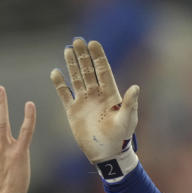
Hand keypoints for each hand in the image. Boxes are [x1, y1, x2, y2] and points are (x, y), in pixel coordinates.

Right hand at [51, 38, 138, 163]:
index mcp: (111, 94)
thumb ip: (130, 102)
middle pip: (88, 70)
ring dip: (72, 65)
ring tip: (67, 49)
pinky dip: (60, 84)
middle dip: (83, 56)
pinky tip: (55, 72)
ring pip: (76, 78)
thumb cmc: (121, 136)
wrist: (107, 153)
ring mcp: (84, 101)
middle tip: (77, 40)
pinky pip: (65, 94)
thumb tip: (135, 87)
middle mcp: (97, 94)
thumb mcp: (127, 119)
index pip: (103, 70)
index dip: (98, 57)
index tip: (93, 43)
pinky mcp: (73, 111)